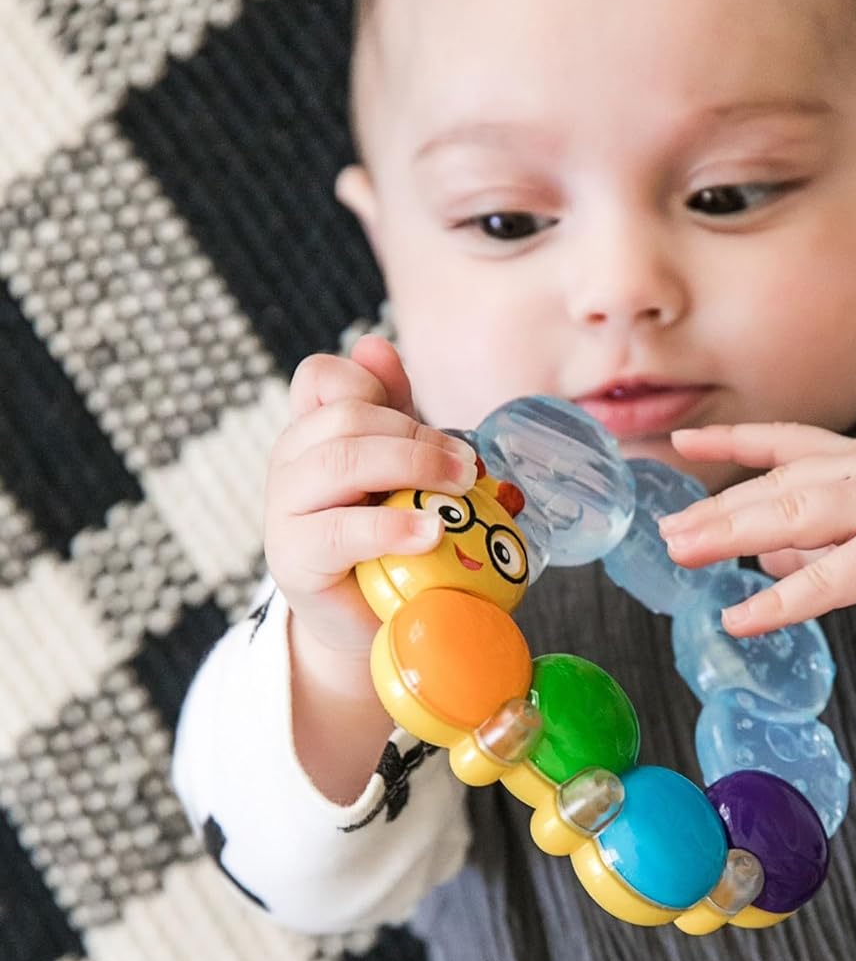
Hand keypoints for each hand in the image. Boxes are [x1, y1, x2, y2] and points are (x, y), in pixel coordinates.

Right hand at [264, 335, 480, 661]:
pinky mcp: (294, 557)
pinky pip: (340, 530)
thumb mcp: (400, 468)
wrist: (369, 615)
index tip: (415, 413)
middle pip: (345, 417)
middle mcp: (291, 461)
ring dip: (411, 468)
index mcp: (314, 431)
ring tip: (457, 492)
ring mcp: (285, 508)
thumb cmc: (389, 536)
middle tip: (465, 466)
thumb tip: (376, 346)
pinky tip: (429, 532)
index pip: (321, 376)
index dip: (368, 383)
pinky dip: (391, 527)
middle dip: (416, 435)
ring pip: (340, 462)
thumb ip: (396, 412)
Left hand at [660, 422, 855, 706]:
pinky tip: (740, 616)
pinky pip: (828, 578)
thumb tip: (758, 549)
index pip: (786, 440)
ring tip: (684, 556)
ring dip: (731, 536)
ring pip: (795, 516)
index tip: (680, 443)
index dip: (731, 440)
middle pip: (779, 484)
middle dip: (716, 509)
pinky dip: (779, 600)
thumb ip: (817, 537)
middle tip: (667, 533)